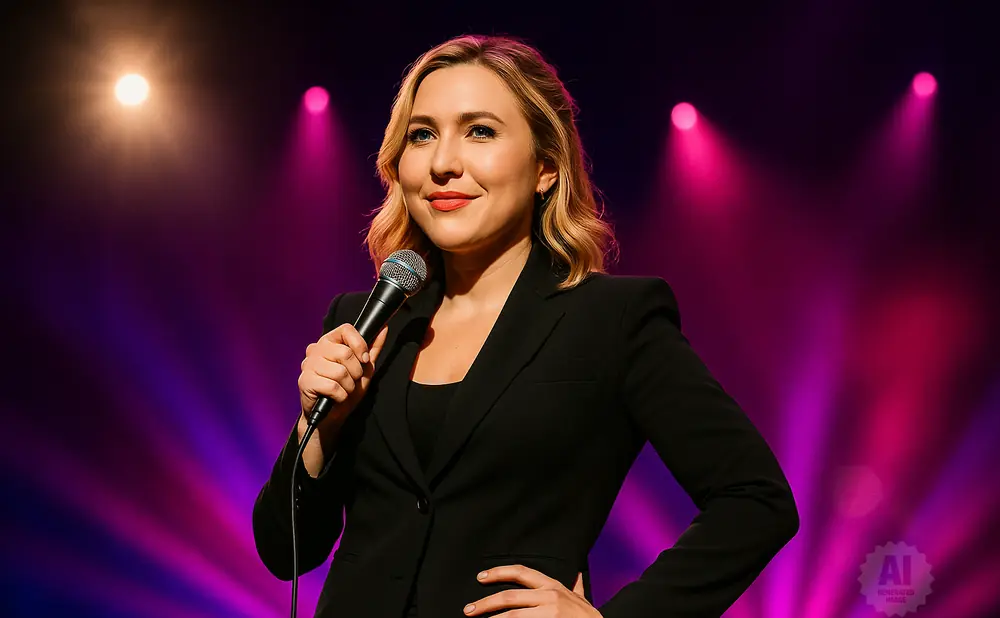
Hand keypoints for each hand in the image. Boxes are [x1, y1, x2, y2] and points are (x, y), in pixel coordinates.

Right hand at [298, 323, 387, 423]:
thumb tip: (384, 329)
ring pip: (340, 372)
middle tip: (351, 380)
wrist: (331, 415)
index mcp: (329, 341)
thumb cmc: (345, 389)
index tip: (364, 359)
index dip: (359, 345)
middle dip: (355, 372)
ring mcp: (308, 365)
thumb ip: (373, 348)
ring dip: (348, 386)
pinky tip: (336, 397)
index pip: (346, 329)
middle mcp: (315, 349)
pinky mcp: (304, 381)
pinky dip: (341, 396)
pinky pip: (333, 387)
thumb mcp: (364, 368)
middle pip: (345, 352)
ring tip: (343, 390)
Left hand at [465, 565, 600, 616]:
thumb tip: (577, 573)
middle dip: (485, 603)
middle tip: (469, 609)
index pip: (521, 573)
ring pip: (512, 616)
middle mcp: (549, 596)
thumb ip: (576, 586)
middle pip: (510, 596)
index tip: (481, 577)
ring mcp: (549, 613)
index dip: (499, 572)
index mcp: (553, 585)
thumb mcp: (581, 597)